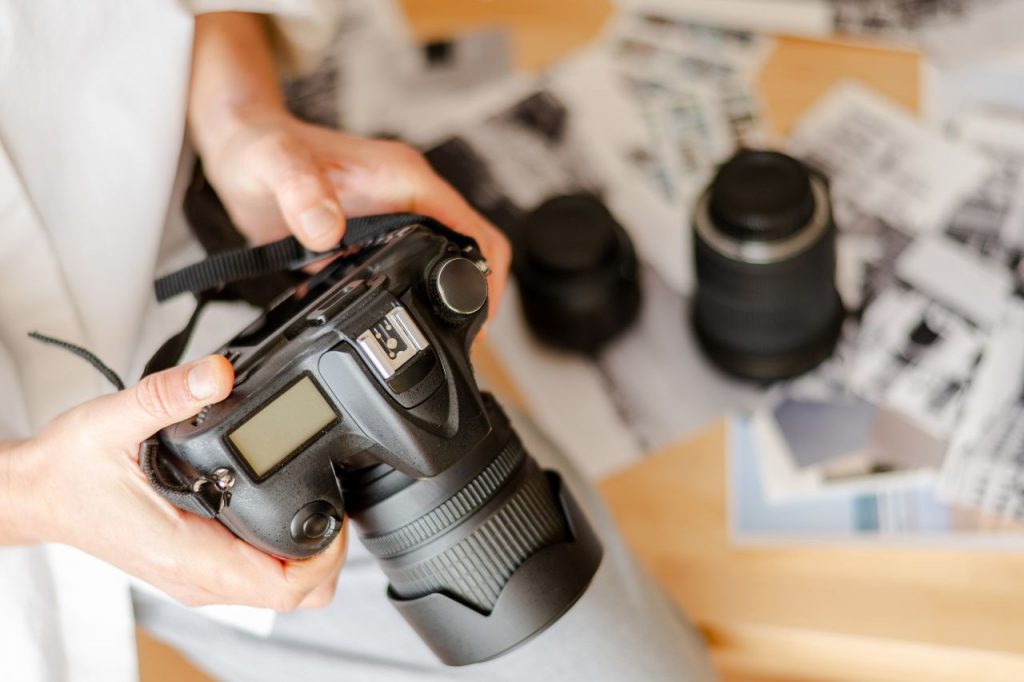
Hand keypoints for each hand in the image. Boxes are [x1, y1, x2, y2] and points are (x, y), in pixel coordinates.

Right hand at [7, 356, 345, 609]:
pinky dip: (285, 550)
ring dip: (310, 554)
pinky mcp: (199, 564)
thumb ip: (167, 394)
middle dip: (329, 557)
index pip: (279, 587)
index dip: (324, 558)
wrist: (40, 493)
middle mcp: (197, 576)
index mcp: (185, 554)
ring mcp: (200, 575)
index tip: (337, 516)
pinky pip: (259, 573)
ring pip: (279, 589)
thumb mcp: (112, 421)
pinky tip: (286, 508)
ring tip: (318, 502)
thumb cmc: (69, 471)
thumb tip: (217, 375)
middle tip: (336, 505)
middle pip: (293, 596)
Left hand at [202, 110, 510, 314]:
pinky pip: (402, 274)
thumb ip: (301, 193)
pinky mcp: (370, 240)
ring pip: (439, 267)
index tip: (479, 318)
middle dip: (471, 298)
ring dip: (438, 301)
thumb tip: (328, 230)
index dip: (487, 275)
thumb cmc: (259, 143)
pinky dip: (402, 301)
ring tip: (423, 340)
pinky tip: (380, 326)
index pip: (471, 229)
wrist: (238, 144)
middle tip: (457, 342)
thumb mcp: (274, 165)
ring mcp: (391, 221)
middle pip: (467, 253)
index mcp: (404, 180)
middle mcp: (406, 199)